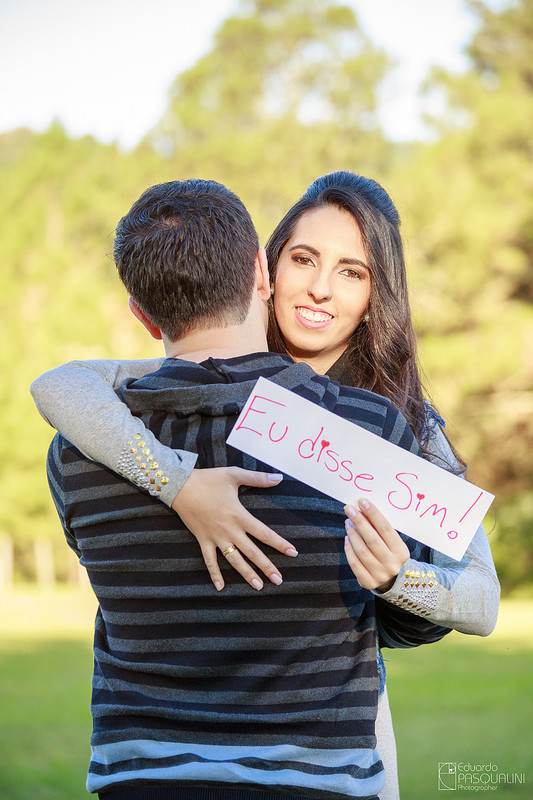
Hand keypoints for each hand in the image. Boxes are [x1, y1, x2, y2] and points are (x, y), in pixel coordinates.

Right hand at [171, 467, 297, 590]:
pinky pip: (209, 560)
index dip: (280, 544)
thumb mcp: (234, 474)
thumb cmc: (208, 479)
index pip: (264, 533)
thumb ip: (258, 478)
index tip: (293, 553)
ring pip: (234, 560)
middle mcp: (230, 530)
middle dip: (267, 567)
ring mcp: (216, 537)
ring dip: (246, 574)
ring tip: (258, 586)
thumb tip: (279, 477)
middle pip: (252, 552)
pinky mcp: (203, 540)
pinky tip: (220, 587)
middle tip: (279, 580)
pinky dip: (214, 573)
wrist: (180, 486)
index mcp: (240, 516)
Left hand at [343, 498, 408, 592]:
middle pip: (372, 539)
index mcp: (401, 551)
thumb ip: (380, 529)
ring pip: (362, 552)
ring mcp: (380, 575)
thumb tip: (362, 509)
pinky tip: (347, 538)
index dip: (373, 514)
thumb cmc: (391, 554)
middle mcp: (392, 564)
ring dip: (352, 534)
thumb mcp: (392, 542)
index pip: (385, 529)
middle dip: (359, 522)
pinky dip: (349, 550)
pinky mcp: (368, 583)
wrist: (396, 581)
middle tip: (349, 509)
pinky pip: (355, 564)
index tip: (362, 501)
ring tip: (348, 523)